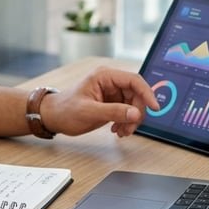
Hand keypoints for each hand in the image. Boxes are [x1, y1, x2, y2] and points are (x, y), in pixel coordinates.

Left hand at [39, 67, 158, 137]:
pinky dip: (126, 122)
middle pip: (137, 94)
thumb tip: (136, 113)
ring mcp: (112, 93)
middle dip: (137, 112)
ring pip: (134, 105)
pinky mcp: (112, 103)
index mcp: (104, 76)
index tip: (154, 108)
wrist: (54, 117)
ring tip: (121, 132)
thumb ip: (113, 112)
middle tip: (130, 128)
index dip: (147, 93)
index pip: (134, 80)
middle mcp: (110, 82)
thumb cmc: (65, 110)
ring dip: (132, 120)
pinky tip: (117, 131)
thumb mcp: (89, 112)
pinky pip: (128, 112)